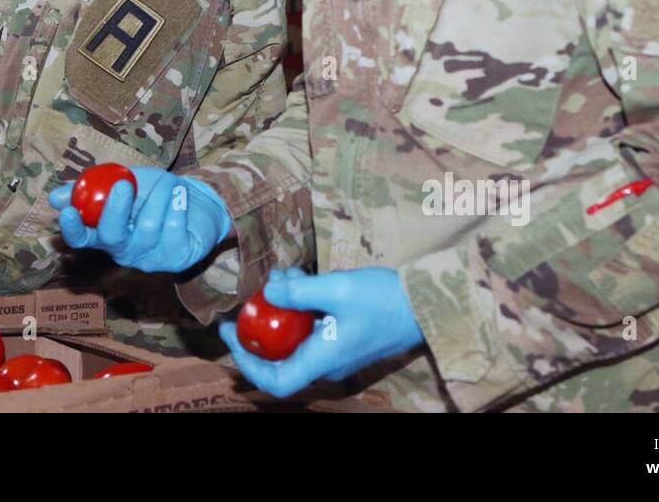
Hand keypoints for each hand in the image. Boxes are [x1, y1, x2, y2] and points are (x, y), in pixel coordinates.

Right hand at [49, 166, 231, 273]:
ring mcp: (151, 258)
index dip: (72, 229)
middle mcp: (125, 251)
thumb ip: (95, 187)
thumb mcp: (124, 182)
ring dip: (158, 196)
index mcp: (106, 234)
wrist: (199, 202)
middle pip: (112, 238)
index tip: (67, 211)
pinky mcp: (178, 259)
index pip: (81, 239)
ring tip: (168, 180)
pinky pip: (173, 229)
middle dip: (114, 211)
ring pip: (147, 228)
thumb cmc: (154, 193)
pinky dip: (177, 205)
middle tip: (122, 184)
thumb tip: (56, 198)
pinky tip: (180, 195)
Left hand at [218, 266, 423, 398]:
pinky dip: (300, 309)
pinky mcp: (345, 339)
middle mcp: (327, 364)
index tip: (231, 333)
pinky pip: (312, 331)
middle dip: (261, 327)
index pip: (274, 381)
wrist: (427, 304)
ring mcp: (337, 353)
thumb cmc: (384, 299)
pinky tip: (300, 280)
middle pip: (281, 359)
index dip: (247, 362)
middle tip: (248, 301)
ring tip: (280, 278)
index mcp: (323, 360)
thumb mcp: (337, 288)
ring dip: (282, 312)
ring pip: (296, 340)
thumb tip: (268, 292)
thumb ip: (299, 292)